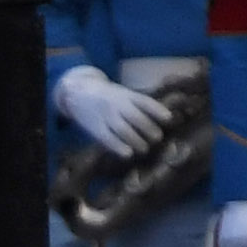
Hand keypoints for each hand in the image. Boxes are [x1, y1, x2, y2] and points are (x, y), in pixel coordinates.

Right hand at [54, 65, 173, 158]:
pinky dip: (119, 147)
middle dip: (149, 129)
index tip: (169, 119)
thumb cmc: (109, 97)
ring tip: (144, 148)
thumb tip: (166, 118)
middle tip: (157, 138)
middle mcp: (117, 104)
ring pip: (123, 130)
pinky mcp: (95, 128)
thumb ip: (139, 104)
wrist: (77, 93)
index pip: (144, 102)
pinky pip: (108, 139)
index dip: (157, 110)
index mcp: (126, 95)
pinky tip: (128, 154)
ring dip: (137, 141)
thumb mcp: (123, 94)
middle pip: (136, 117)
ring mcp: (105, 116)